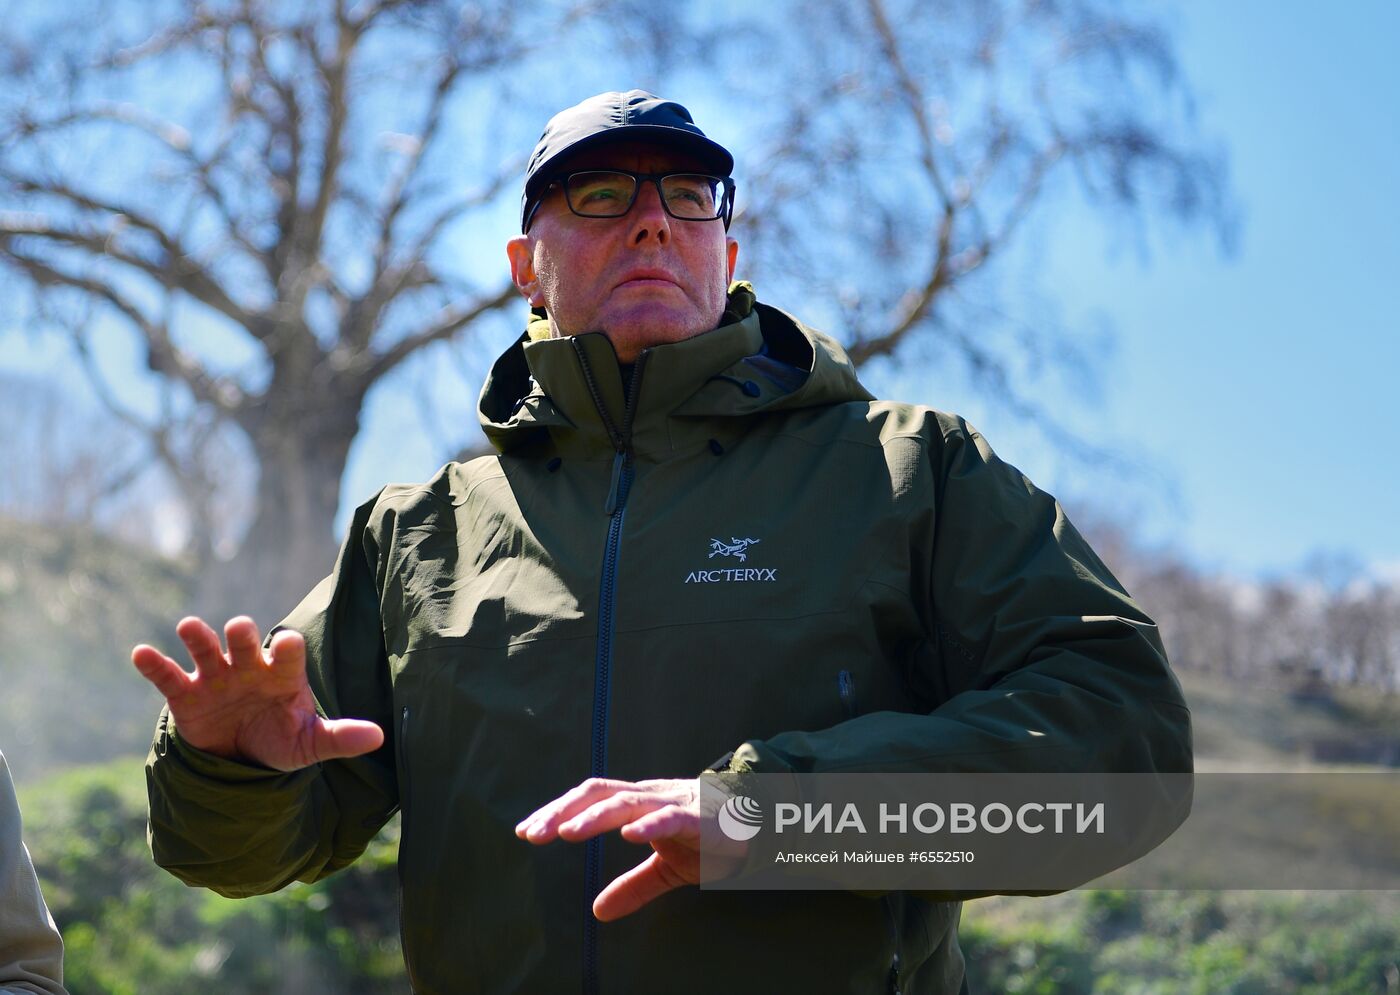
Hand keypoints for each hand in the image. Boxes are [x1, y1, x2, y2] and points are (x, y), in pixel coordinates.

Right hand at [131, 615, 383, 771]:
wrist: (242, 756)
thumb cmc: (281, 737)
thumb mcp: (310, 742)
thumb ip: (340, 737)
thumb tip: (379, 737)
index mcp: (283, 673)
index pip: (288, 654)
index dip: (288, 648)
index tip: (289, 644)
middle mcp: (249, 667)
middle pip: (246, 642)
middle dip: (243, 634)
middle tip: (240, 628)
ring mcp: (216, 677)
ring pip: (206, 650)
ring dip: (199, 638)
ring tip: (190, 627)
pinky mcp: (186, 694)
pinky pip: (168, 675)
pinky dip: (154, 663)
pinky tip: (141, 652)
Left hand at [515, 777, 743, 921]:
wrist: (760, 825)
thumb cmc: (709, 838)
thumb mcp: (665, 868)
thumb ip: (632, 886)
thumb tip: (597, 911)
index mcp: (639, 803)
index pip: (590, 798)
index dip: (558, 811)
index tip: (526, 831)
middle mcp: (651, 796)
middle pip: (599, 793)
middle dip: (563, 811)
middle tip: (533, 833)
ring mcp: (674, 803)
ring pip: (628, 801)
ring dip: (595, 816)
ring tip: (566, 833)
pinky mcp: (700, 818)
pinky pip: (671, 817)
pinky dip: (650, 825)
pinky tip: (629, 835)